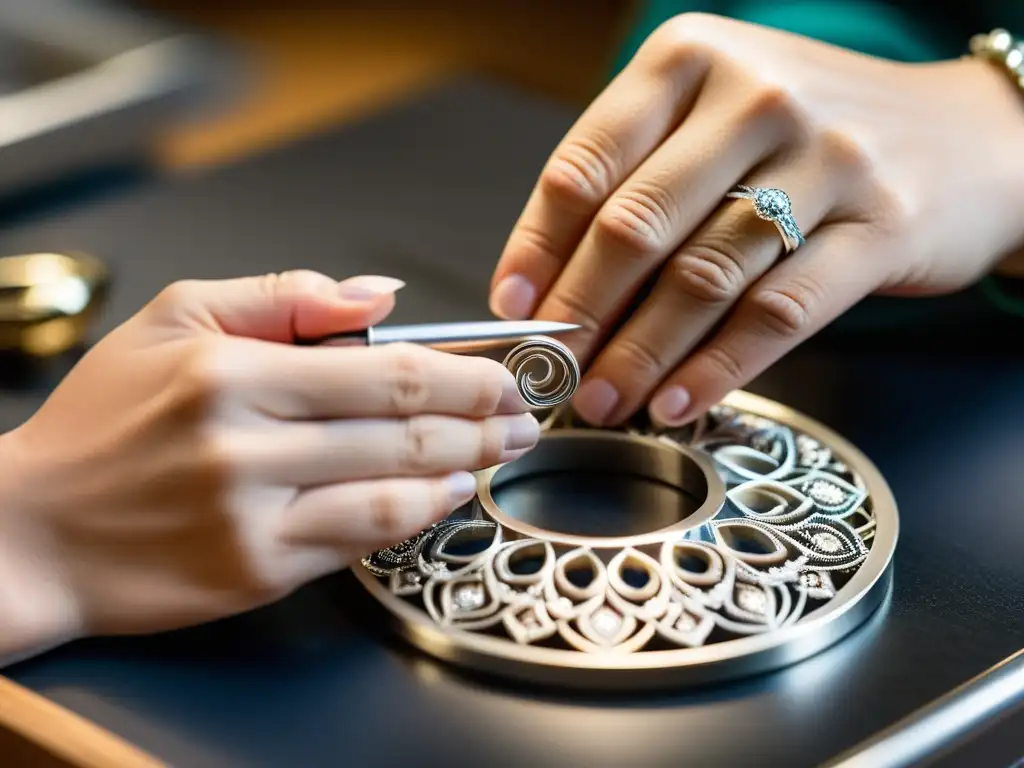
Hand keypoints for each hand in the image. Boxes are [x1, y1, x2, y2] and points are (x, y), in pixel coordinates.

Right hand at [0, 271, 536, 657]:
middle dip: (482, 422)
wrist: (34, 530)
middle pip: (404, 430)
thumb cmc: (102, 422)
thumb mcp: (173, 318)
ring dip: (463, 469)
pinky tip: (441, 496)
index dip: (462, 375)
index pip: (385, 370)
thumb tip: (377, 295)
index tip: (503, 374)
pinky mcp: (255, 571)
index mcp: (232, 370)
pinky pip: (359, 540)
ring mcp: (254, 514)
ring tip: (498, 453)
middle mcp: (247, 443)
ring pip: (394, 489)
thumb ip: (284, 296)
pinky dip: (413, 515)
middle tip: (523, 417)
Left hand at [490, 13, 1023, 425]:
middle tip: (551, 370)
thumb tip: (550, 285)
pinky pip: (778, 313)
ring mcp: (827, 160)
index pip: (586, 164)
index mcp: (693, 60)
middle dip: (581, 314)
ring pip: (703, 277)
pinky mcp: (881, 227)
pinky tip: (678, 399)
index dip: (539, 248)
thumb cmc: (810, 134)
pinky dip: (717, 367)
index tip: (513, 307)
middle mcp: (757, 98)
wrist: (964, 136)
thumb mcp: (717, 118)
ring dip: (641, 354)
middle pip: (637, 226)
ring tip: (603, 398)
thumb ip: (637, 179)